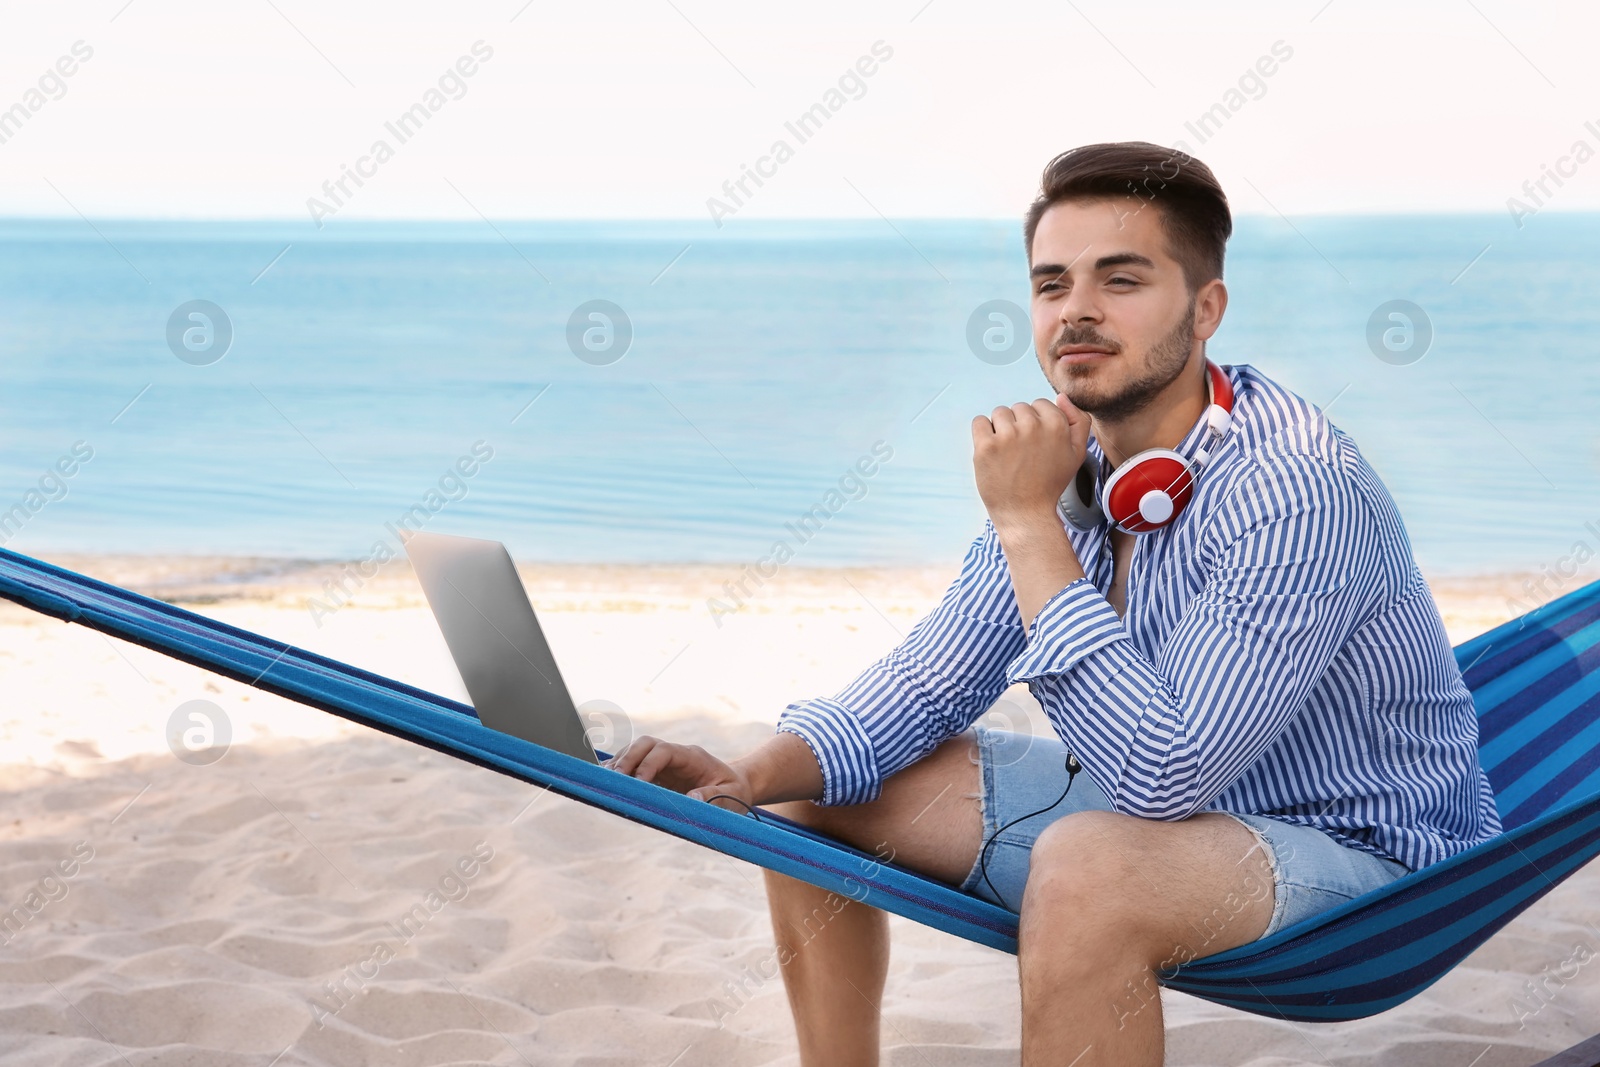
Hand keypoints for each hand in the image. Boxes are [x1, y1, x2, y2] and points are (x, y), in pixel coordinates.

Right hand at [604, 735, 755, 810]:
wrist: (735, 785)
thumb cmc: (734, 790)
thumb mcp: (732, 795)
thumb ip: (714, 796)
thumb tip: (693, 798)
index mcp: (692, 756)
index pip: (664, 751)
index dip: (648, 764)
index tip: (639, 784)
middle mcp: (675, 755)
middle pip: (645, 744)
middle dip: (628, 759)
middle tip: (616, 780)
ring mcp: (665, 762)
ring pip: (636, 752)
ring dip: (620, 764)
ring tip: (607, 782)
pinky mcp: (657, 772)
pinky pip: (634, 765)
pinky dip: (620, 771)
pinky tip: (608, 781)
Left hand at [972, 393, 1090, 529]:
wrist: (1026, 513)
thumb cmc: (1049, 483)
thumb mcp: (1077, 453)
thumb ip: (1078, 421)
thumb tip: (1061, 397)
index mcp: (1056, 424)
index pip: (1040, 404)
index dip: (1037, 424)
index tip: (1036, 445)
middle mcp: (1032, 426)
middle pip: (1018, 408)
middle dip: (1019, 426)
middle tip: (1022, 453)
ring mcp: (1007, 435)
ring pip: (999, 413)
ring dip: (1000, 429)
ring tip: (1008, 454)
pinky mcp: (986, 446)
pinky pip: (979, 422)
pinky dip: (982, 433)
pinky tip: (992, 451)